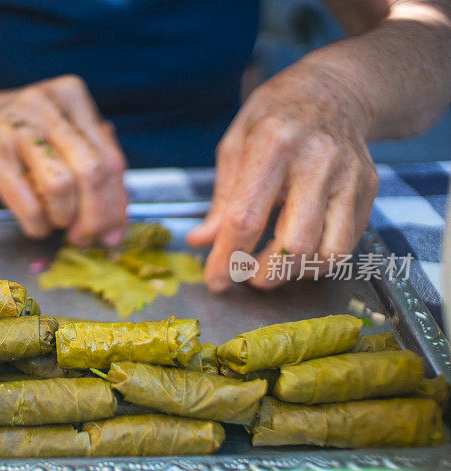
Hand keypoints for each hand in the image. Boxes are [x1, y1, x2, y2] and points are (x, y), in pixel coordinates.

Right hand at [0, 75, 127, 245]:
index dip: (118, 203)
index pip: (111, 157)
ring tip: (56, 222)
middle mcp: (45, 105)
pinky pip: (29, 204)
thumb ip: (93, 162)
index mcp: (71, 95)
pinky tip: (36, 222)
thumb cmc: (16, 134)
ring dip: (64, 219)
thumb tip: (119, 215)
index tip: (115, 230)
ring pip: (62, 187)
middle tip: (88, 237)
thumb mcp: (58, 134)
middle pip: (92, 172)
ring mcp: (15, 126)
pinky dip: (38, 224)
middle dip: (96, 216)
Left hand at [187, 63, 377, 290]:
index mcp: (273, 144)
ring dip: (294, 273)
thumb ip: (221, 197)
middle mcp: (317, 160)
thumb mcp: (235, 144)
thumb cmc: (275, 117)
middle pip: (294, 243)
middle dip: (265, 273)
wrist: (334, 90)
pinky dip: (319, 262)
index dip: (227, 258)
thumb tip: (201, 241)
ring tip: (272, 267)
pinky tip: (299, 253)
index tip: (215, 280)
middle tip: (246, 276)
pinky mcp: (368, 188)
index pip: (247, 217)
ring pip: (327, 252)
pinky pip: (347, 245)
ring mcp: (349, 175)